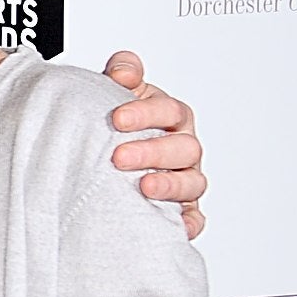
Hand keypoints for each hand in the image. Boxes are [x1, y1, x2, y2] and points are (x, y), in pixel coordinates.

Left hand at [101, 51, 205, 238]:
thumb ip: (122, 74)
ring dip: (170, 184)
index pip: (170, 111)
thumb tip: (124, 69)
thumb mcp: (114, 92)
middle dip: (153, 151)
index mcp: (170, 117)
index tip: (118, 118)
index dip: (146, 113)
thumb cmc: (115, 125)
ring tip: (143, 186)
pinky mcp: (182, 209)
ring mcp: (184, 178)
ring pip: (192, 182)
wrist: (102, 155)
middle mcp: (181, 147)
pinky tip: (175, 226)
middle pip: (184, 148)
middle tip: (119, 156)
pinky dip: (188, 223)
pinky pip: (194, 218)